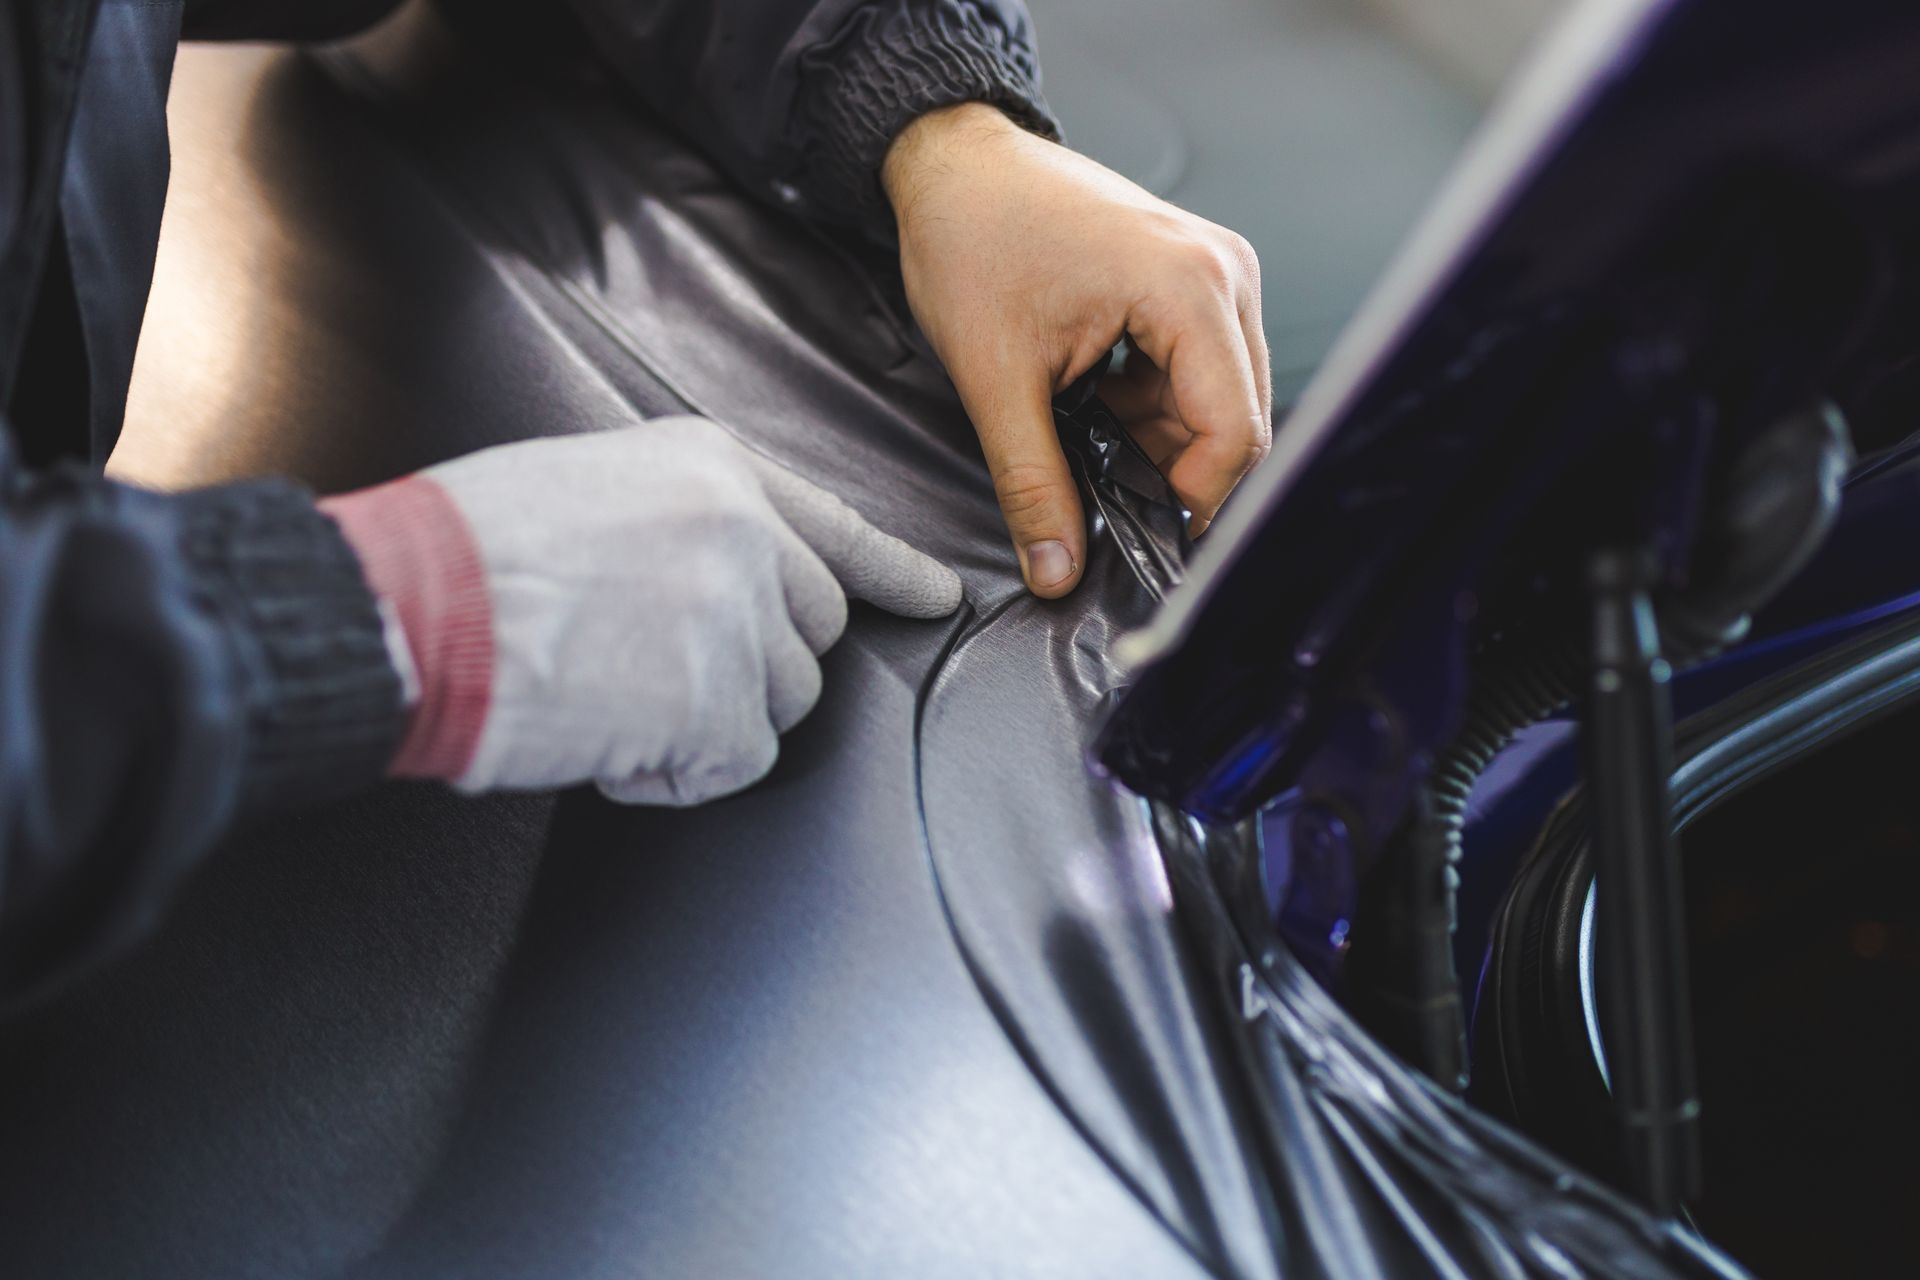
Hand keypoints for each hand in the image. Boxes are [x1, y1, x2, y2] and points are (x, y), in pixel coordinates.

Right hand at [322, 418, 961, 805]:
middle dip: (750, 663)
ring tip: (613, 694)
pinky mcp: (721, 699)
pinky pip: (738, 761)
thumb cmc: (471, 553)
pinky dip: (679, 772)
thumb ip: (686, 520)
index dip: (892, 569)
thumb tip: (724, 576)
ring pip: (784, 699)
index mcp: (714, 469)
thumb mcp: (596, 486)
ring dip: (712, 718)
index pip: (835, 525)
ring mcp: (740, 614)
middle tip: (650, 667)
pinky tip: (610, 739)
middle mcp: (745, 532)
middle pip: (811, 629)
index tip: (936, 597)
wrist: (410, 609)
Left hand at [883, 103, 1271, 596]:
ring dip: (1162, 440)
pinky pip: (1200, 371)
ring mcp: (1215, 271)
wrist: (955, 161)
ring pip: (1221, 400)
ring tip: (1090, 439)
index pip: (1235, 430)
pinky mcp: (1196, 278)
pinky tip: (1098, 406)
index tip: (1145, 537)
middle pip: (1238, 418)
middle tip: (1108, 500)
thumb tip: (1055, 570)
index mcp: (1189, 286)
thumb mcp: (994, 378)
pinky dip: (1155, 407)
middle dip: (1178, 472)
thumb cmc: (972, 235)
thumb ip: (1032, 483)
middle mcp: (1222, 272)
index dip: (1195, 500)